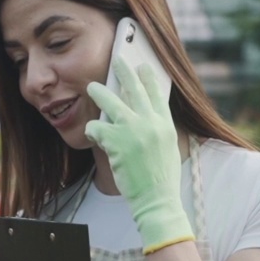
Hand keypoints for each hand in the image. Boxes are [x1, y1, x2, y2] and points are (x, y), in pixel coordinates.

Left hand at [85, 58, 193, 254]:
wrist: (157, 199)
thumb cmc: (161, 180)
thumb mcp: (167, 149)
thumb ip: (157, 130)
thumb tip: (144, 116)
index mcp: (165, 125)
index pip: (157, 94)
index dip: (148, 78)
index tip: (143, 66)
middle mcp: (151, 123)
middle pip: (135, 90)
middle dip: (124, 72)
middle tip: (118, 60)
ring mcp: (133, 131)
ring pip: (111, 102)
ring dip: (99, 92)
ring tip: (92, 87)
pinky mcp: (117, 142)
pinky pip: (97, 127)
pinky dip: (93, 130)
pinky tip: (93, 134)